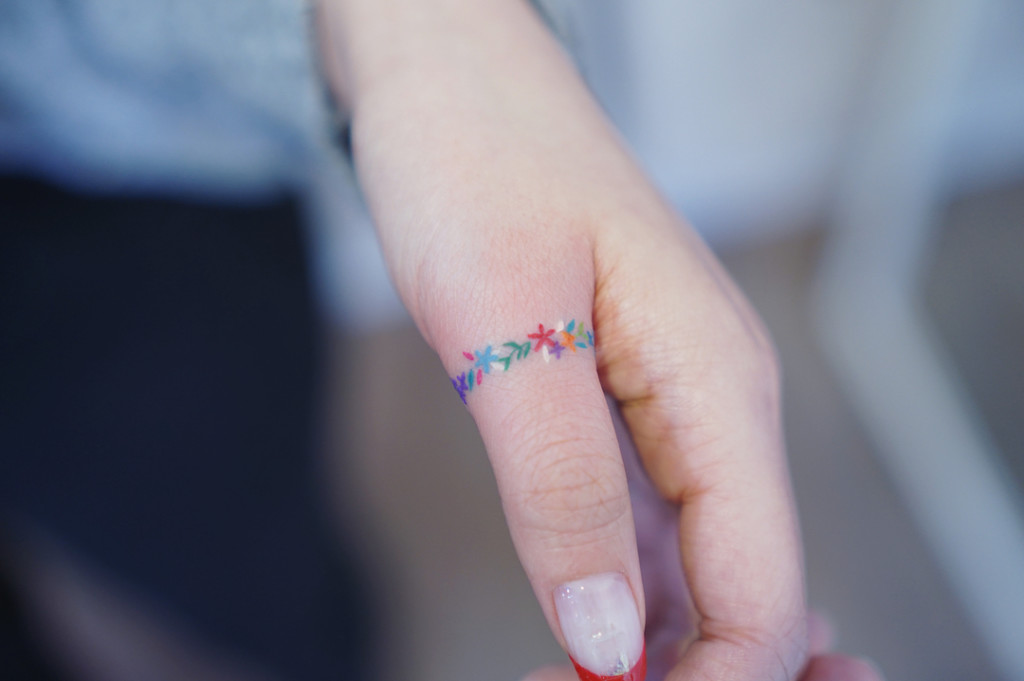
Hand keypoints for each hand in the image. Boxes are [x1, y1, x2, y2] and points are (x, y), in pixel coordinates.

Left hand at [318, 2, 882, 678]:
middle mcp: (717, 405)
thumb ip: (563, 486)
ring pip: (691, 562)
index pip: (763, 587)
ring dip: (644, 643)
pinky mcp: (619, 401)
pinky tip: (578, 620)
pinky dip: (615, 587)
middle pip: (743, 588)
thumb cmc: (476, 161)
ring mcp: (671, 405)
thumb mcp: (507, 328)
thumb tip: (607, 636)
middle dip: (680, 673)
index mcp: (719, 386)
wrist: (451, 72)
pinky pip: (642, 521)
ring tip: (562, 680)